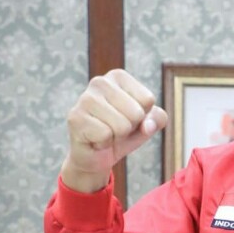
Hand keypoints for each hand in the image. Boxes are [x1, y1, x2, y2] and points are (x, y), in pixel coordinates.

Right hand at [61, 69, 167, 192]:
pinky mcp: (75, 117)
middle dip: (130, 127)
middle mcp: (100, 82)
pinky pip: (105, 135)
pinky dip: (104, 143)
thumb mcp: (148, 123)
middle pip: (136, 113)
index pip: (148, 100)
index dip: (143, 115)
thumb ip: (158, 119)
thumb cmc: (123, 133)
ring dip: (117, 136)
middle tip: (116, 128)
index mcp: (118, 76)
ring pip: (121, 126)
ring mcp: (84, 98)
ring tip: (106, 133)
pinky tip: (94, 139)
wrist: (96, 155)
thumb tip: (147, 126)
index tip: (128, 117)